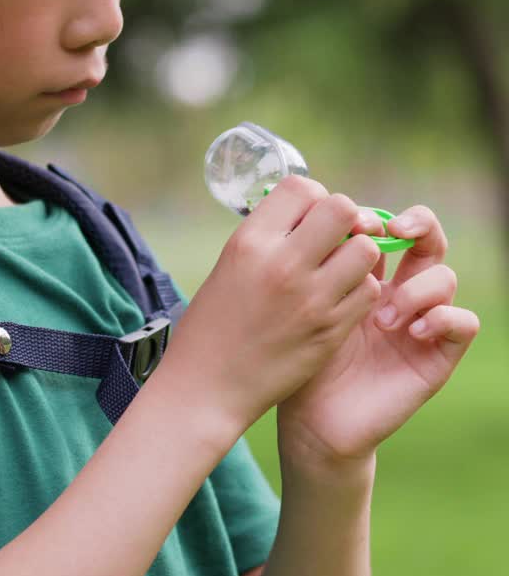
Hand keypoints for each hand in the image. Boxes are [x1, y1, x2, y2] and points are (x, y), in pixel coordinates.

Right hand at [162, 175, 382, 437]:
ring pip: (366, 249)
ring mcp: (311, 299)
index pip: (303, 187)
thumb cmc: (213, 323)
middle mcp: (283, 264)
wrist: (207, 388)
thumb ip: (270, 236)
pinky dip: (360, 290)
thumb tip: (308, 211)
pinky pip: (369, 291)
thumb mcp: (231, 264)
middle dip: (344, 220)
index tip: (306, 218)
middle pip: (344, 208)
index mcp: (250, 242)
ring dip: (357, 255)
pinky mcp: (331, 330)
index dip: (312, 198)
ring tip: (338, 270)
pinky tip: (339, 299)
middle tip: (332, 239)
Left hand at [276, 205, 479, 466]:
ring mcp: (422, 322)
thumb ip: (318, 264)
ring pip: (445, 278)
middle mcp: (401, 293)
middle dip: (420, 224)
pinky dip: (443, 318)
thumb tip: (320, 212)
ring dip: (415, 289)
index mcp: (368, 276)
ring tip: (381, 319)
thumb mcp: (304, 303)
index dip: (379, 217)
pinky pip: (463, 322)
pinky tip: (410, 332)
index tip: (352, 222)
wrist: (310, 420)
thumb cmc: (299, 358)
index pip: (389, 228)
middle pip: (429, 240)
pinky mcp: (437, 356)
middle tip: (396, 230)